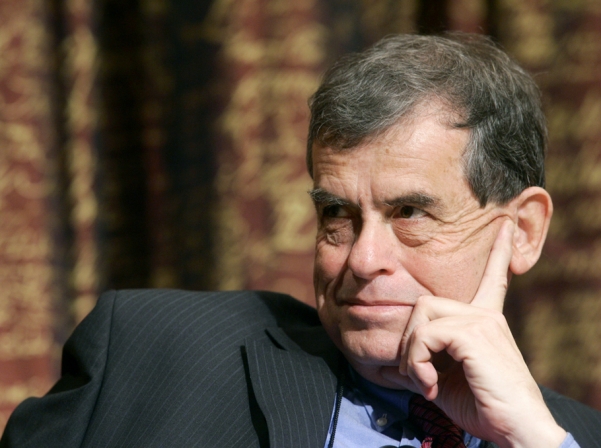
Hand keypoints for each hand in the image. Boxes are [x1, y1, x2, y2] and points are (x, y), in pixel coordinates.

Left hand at [380, 220, 565, 447]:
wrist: (516, 432)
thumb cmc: (482, 408)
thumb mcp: (444, 379)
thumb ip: (423, 361)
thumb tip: (392, 362)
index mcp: (485, 320)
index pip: (492, 278)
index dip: (498, 253)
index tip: (504, 227)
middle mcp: (485, 314)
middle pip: (425, 303)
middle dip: (410, 340)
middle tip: (417, 374)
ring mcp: (482, 320)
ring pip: (422, 316)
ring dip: (412, 354)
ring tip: (425, 381)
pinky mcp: (475, 333)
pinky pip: (426, 336)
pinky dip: (417, 362)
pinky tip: (430, 384)